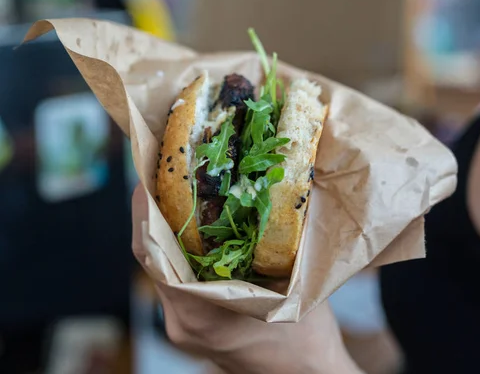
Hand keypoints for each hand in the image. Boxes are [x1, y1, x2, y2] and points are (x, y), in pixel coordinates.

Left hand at [132, 185, 362, 373]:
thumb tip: (264, 191)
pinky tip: (198, 225)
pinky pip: (175, 278)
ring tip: (182, 189)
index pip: (151, 252)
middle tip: (170, 170)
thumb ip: (273, 243)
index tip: (149, 170)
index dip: (145, 208)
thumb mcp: (293, 283)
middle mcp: (179, 320)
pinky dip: (181, 249)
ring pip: (162, 266)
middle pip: (152, 256)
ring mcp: (181, 325)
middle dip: (157, 210)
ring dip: (168, 228)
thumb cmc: (306, 338)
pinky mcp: (190, 324)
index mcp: (198, 312)